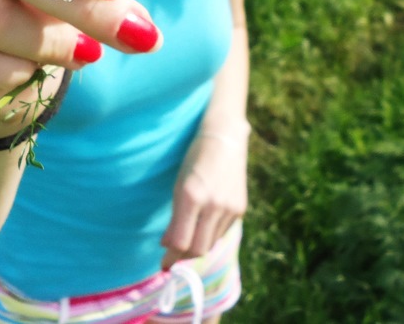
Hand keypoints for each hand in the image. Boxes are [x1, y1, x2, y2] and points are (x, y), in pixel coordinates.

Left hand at [160, 129, 248, 270]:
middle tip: (173, 254)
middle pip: (198, 249)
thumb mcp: (178, 185)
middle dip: (184, 255)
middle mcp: (213, 205)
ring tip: (187, 238)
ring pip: (211, 243)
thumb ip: (174, 218)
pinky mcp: (240, 209)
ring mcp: (229, 208)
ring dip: (197, 245)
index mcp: (192, 196)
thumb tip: (167, 245)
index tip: (163, 264)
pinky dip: (210, 234)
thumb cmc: (194, 159)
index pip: (181, 242)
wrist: (224, 138)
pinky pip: (222, 232)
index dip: (171, 256)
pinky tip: (203, 224)